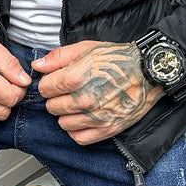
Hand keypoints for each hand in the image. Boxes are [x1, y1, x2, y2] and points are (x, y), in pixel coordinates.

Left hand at [32, 40, 164, 144]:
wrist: (147, 73)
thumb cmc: (117, 59)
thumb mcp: (86, 48)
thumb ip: (58, 57)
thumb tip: (38, 65)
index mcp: (76, 77)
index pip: (45, 88)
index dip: (48, 83)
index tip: (56, 80)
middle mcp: (84, 99)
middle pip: (52, 107)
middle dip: (56, 98)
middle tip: (67, 90)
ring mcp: (95, 117)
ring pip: (62, 123)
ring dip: (66, 114)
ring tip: (77, 103)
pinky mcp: (106, 130)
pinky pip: (78, 137)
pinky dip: (77, 129)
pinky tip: (82, 117)